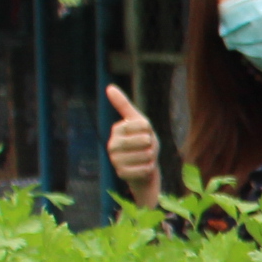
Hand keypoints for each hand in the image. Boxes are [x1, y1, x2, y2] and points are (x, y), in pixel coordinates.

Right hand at [103, 84, 161, 208]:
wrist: (143, 168)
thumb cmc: (142, 142)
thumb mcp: (138, 122)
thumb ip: (124, 105)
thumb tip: (109, 87)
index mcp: (117, 129)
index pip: (144, 125)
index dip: (150, 131)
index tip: (146, 134)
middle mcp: (112, 144)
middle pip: (144, 140)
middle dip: (152, 145)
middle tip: (147, 148)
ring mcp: (115, 160)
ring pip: (146, 155)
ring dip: (151, 158)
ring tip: (145, 159)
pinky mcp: (121, 174)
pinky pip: (145, 169)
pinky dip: (149, 169)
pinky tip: (143, 169)